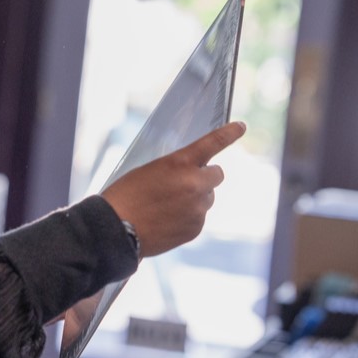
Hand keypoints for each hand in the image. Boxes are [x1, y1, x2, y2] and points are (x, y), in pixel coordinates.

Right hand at [100, 121, 246, 257]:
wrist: (116, 229)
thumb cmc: (125, 196)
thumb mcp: (148, 172)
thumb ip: (175, 170)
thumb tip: (192, 178)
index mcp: (179, 163)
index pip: (212, 142)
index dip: (229, 133)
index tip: (241, 127)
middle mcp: (195, 184)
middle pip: (217, 175)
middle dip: (205, 177)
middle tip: (184, 184)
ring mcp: (198, 208)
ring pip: (207, 198)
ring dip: (195, 199)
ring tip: (166, 207)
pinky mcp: (196, 228)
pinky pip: (199, 218)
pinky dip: (187, 218)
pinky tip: (165, 220)